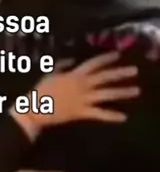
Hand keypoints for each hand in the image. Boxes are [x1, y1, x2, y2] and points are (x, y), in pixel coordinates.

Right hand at [11, 51, 138, 140]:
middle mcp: (82, 85)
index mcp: (74, 74)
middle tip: (134, 71)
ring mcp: (83, 99)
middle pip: (104, 77)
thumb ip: (61, 66)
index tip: (118, 55)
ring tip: (136, 91)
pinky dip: (111, 116)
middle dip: (120, 73)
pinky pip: (99, 114)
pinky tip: (123, 116)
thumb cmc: (41, 90)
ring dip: (122, 92)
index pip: (93, 64)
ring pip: (106, 94)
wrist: (36, 109)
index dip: (106, 58)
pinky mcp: (82, 112)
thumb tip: (71, 60)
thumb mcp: (50, 73)